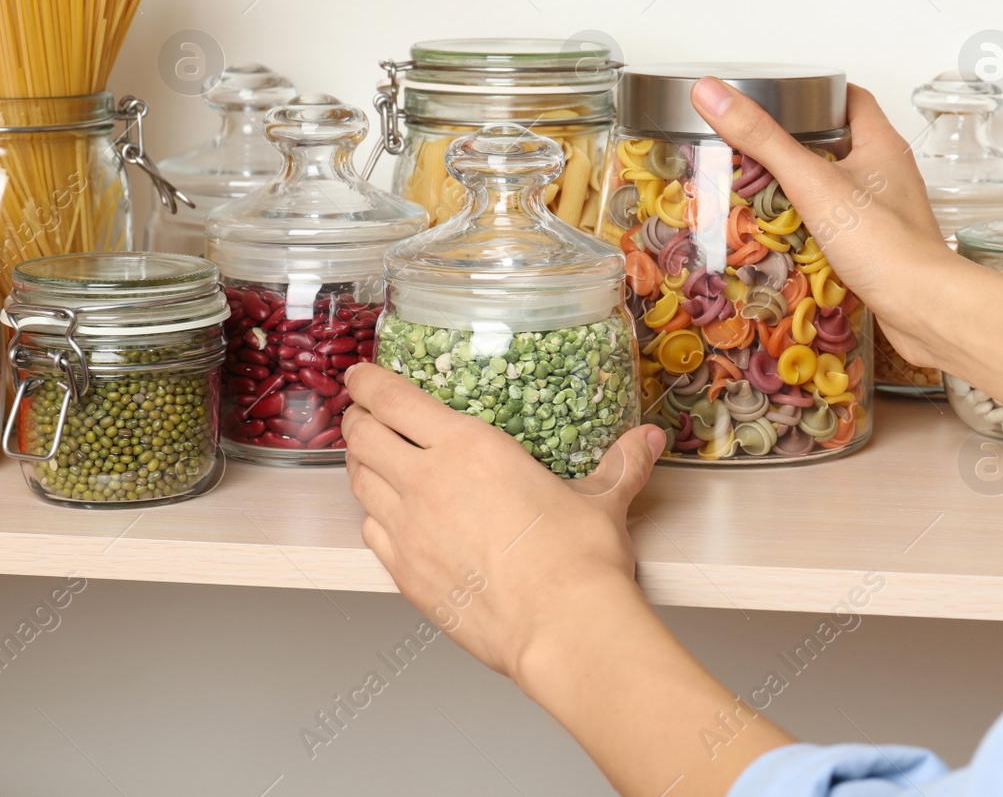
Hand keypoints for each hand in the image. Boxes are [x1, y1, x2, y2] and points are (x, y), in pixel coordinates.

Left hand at [341, 363, 663, 688]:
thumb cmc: (577, 560)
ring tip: (371, 457)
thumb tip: (646, 441)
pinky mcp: (405, 574)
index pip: (394, 399)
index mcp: (468, 448)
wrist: (561, 628)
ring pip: (359, 484)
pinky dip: (372, 516)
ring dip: (359, 464)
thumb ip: (620, 464)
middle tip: (364, 412)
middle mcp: (426, 483)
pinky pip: (370, 534)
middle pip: (363, 436)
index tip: (362, 375)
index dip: (369, 382)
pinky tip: (387, 517)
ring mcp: (408, 531)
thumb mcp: (603, 500)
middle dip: (357, 418)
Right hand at [690, 77, 963, 366]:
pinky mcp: (884, 246)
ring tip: (763, 190)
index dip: (819, 93)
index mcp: (882, 144)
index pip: (852, 98)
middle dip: (803, 142)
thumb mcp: (811, 182)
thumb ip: (763, 140)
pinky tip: (789, 236)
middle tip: (760, 147)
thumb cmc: (880, 242)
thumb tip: (712, 94)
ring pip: (843, 186)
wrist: (923, 308)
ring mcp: (890, 211)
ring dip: (808, 187)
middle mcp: (892, 173)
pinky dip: (818, 225)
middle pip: (844, 141)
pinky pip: (846, 224)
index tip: (782, 99)